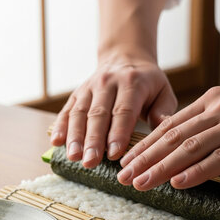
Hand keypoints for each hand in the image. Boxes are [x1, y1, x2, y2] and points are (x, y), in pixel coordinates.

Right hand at [50, 55, 176, 167]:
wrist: (125, 58)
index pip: (124, 111)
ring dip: (75, 137)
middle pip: (98, 114)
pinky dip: (60, 126)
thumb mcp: (163, 92)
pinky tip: (56, 142)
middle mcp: (108, 83)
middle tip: (90, 162)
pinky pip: (67, 110)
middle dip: (93, 140)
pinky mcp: (77, 94)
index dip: (118, 133)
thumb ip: (163, 112)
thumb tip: (162, 131)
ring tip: (73, 157)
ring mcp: (89, 88)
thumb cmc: (148, 83)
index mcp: (132, 83)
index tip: (114, 154)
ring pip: (80, 113)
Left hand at [117, 68, 219, 190]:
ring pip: (191, 148)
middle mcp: (219, 110)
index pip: (170, 125)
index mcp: (211, 101)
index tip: (127, 160)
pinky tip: (179, 183)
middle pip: (172, 137)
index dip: (145, 144)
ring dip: (162, 167)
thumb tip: (188, 134)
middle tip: (122, 176)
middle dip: (144, 158)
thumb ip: (212, 117)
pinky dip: (198, 171)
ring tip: (141, 183)